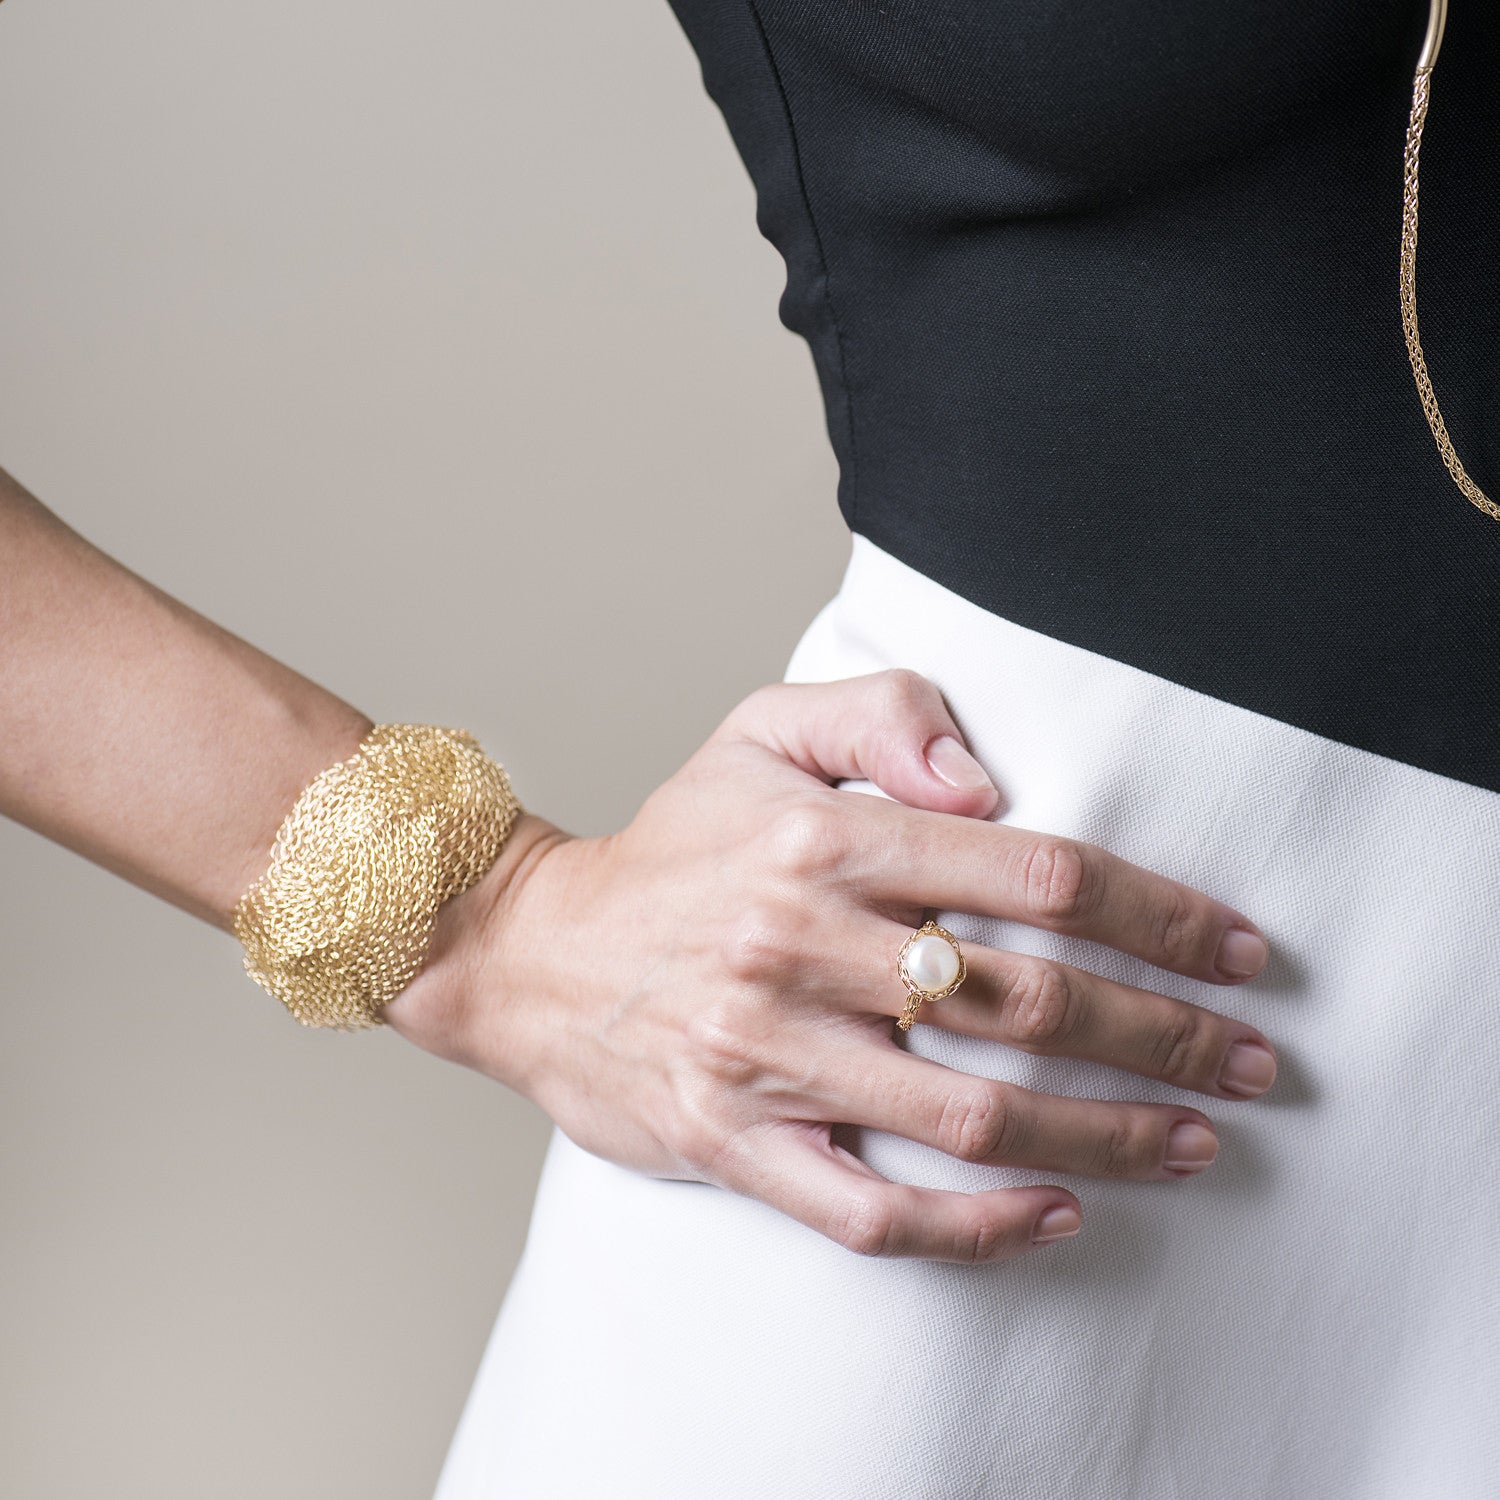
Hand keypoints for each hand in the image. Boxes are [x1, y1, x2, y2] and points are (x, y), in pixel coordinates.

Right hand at [385, 668, 1275, 1264]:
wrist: (532, 949)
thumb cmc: (674, 844)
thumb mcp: (760, 730)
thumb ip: (880, 714)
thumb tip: (987, 777)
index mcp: (825, 842)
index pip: (1038, 874)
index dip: (1160, 914)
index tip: (1235, 951)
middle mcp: (800, 947)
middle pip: (1028, 999)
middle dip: (1165, 1034)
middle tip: (1250, 1060)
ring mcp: (767, 1055)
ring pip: (972, 1117)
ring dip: (1106, 1136)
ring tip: (1194, 1142)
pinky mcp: (734, 1141)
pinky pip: (871, 1210)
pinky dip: (977, 1227)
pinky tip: (1056, 1215)